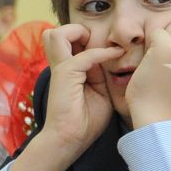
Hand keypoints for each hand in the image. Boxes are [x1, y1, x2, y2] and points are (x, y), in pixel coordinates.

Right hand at [35, 23, 121, 153]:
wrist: (70, 140)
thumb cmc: (86, 121)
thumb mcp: (100, 92)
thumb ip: (101, 73)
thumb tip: (113, 56)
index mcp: (67, 68)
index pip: (69, 40)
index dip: (88, 39)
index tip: (111, 48)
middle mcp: (61, 66)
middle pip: (55, 33)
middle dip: (76, 30)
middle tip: (95, 43)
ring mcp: (61, 69)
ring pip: (56, 34)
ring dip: (78, 34)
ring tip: (96, 45)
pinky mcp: (65, 76)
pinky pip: (84, 55)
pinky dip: (101, 52)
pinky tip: (115, 55)